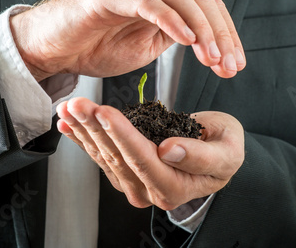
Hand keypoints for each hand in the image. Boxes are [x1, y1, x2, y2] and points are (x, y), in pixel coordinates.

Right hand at [10, 0, 245, 81]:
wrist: (51, 48)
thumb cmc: (96, 45)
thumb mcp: (146, 44)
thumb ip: (175, 35)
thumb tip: (208, 43)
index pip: (206, 4)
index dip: (226, 33)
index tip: (235, 65)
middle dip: (220, 34)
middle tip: (230, 65)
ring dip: (202, 29)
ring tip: (213, 58)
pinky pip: (146, 2)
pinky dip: (171, 20)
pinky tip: (187, 41)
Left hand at [56, 97, 244, 209]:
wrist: (216, 152)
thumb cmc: (224, 148)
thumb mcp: (226, 151)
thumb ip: (201, 156)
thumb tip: (169, 151)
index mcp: (176, 187)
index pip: (144, 160)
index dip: (122, 135)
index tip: (105, 112)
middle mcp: (151, 191)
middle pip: (118, 157)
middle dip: (95, 128)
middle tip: (78, 104)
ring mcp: (135, 184)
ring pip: (104, 156)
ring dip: (84, 130)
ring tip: (68, 109)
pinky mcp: (125, 173)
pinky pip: (101, 155)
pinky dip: (83, 138)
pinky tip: (68, 124)